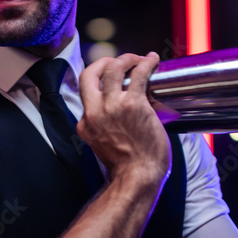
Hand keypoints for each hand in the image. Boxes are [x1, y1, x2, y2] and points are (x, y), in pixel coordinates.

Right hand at [78, 51, 169, 184]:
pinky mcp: (134, 104)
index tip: (111, 80)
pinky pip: (139, 74)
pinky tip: (152, 59)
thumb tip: (120, 118)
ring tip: (138, 59)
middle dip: (103, 62)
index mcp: (85, 124)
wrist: (137, 178)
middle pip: (89, 73)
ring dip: (126, 58)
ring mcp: (113, 107)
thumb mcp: (102, 146)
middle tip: (119, 63)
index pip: (86, 95)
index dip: (99, 83)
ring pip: (113, 68)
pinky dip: (146, 63)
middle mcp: (94, 112)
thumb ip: (103, 129)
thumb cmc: (128, 167)